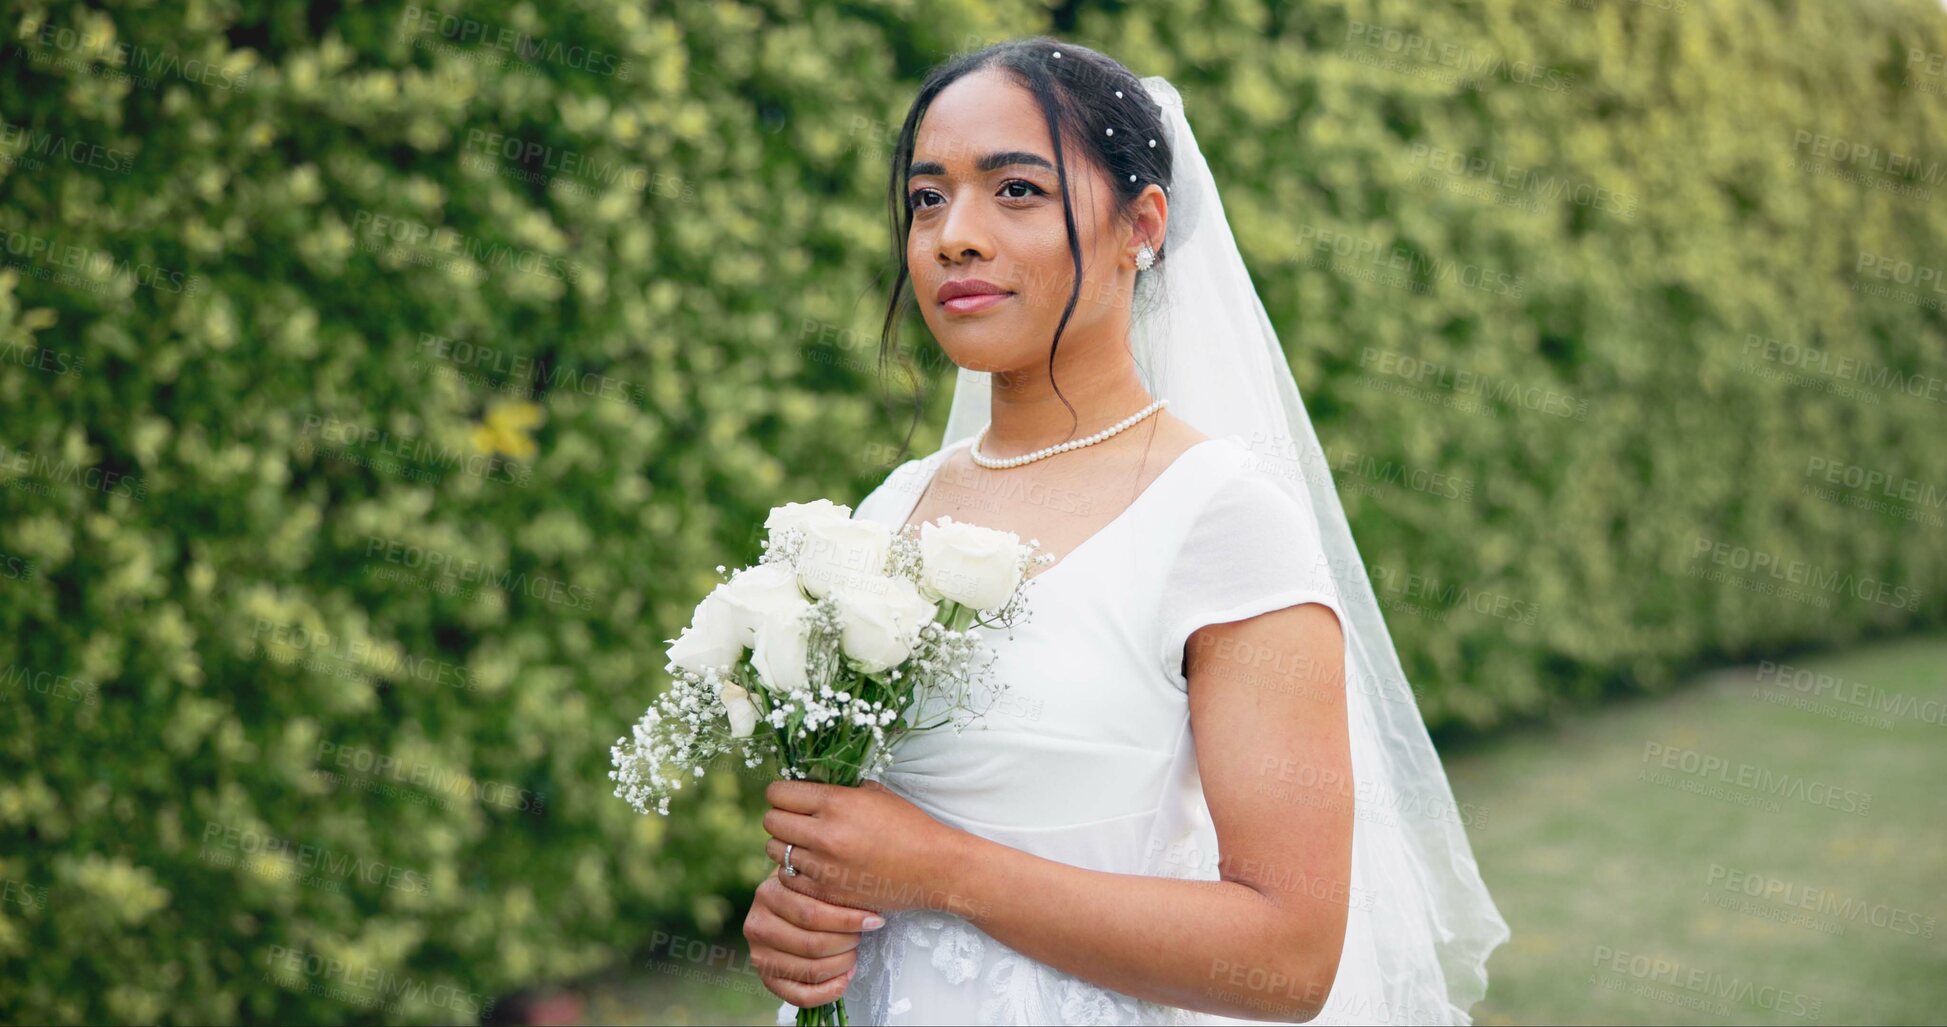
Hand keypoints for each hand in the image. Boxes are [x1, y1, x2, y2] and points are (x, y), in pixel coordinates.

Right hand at [746, 872, 875, 1007]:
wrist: (781, 908)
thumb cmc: (806, 891)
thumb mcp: (812, 876)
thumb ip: (828, 882)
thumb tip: (866, 894)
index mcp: (768, 894)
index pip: (812, 914)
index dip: (848, 920)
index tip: (873, 920)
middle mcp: (757, 926)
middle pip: (813, 944)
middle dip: (847, 943)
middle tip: (861, 936)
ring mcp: (760, 956)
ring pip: (811, 970)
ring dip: (842, 965)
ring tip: (854, 953)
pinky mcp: (767, 980)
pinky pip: (801, 996)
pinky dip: (830, 990)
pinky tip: (846, 976)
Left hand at [764, 779, 964, 916]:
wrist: (934, 868)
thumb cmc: (908, 825)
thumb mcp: (875, 793)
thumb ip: (838, 790)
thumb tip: (808, 787)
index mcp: (836, 803)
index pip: (778, 794)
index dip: (781, 794)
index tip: (789, 798)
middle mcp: (824, 834)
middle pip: (770, 822)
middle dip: (781, 818)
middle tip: (795, 821)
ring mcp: (822, 866)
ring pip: (774, 851)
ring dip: (786, 846)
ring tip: (805, 845)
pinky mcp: (825, 892)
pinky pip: (787, 878)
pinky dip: (795, 871)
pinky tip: (813, 866)